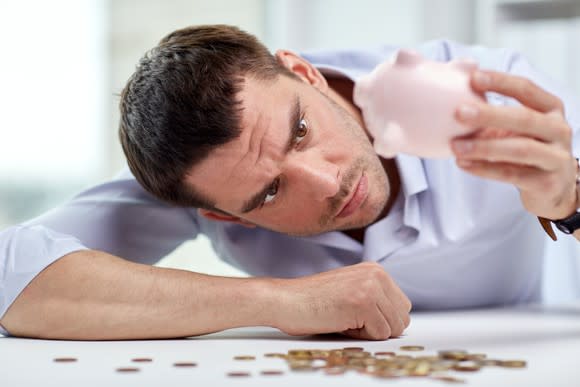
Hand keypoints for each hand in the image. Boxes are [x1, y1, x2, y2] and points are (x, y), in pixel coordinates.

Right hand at [271, 262, 411, 339]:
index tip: (355, 313)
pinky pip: (379, 335)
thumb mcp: (351, 290)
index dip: (380, 319)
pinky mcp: (363, 303)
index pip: (402, 307)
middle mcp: (376, 274)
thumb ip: (376, 299)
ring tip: (344, 318)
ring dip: (369, 332)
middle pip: (402, 318)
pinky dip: (360, 336)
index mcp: (375, 270)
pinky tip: (340, 321)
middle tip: (349, 317)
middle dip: (379, 327)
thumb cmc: (312, 301)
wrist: (285, 300)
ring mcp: (370, 287)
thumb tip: (400, 321)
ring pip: (393, 328)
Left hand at [451, 70, 576, 219]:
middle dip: (489, 115)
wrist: (552, 188)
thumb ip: (491, 109)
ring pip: (519, 149)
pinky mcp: (546, 183)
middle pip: (524, 118)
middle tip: (459, 112)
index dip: (501, 82)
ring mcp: (556, 157)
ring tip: (455, 146)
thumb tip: (459, 75)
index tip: (473, 77)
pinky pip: (512, 174)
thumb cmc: (526, 148)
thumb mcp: (514, 126)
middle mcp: (559, 129)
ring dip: (483, 147)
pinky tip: (463, 164)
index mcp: (550, 108)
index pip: (526, 89)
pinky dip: (484, 169)